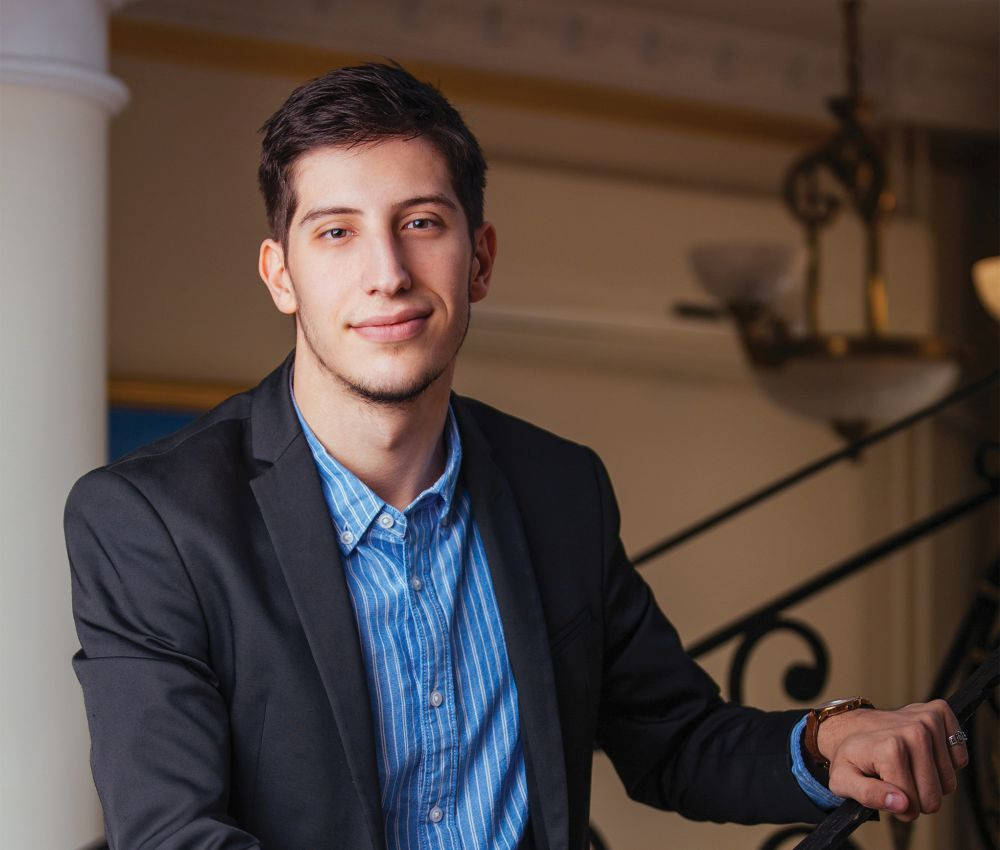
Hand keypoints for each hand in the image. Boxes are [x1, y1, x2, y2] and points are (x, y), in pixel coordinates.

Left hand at [816, 699, 968, 820]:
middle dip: (915, 798)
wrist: (853, 727)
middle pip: (934, 797)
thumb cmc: (851, 757)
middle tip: (894, 779)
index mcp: (890, 748)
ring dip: (929, 781)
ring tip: (906, 765)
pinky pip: (960, 759)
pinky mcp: (940, 712)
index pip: (912, 804)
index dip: (897, 807)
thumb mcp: (843, 780)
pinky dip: (944, 763)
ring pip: (948, 783)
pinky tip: (922, 754)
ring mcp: (928, 719)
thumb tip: (902, 804)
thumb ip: (868, 795)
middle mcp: (914, 731)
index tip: (883, 791)